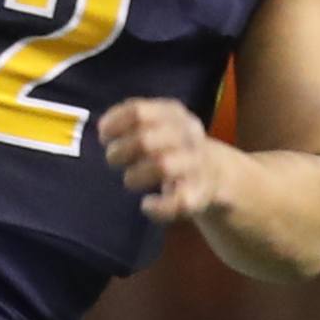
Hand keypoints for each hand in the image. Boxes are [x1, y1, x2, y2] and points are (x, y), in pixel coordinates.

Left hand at [99, 98, 230, 224]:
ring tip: (130, 178)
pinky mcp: (198, 194)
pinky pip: (177, 202)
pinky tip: (147, 204)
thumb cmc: (173, 145)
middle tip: (113, 160)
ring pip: (162, 166)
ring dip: (136, 176)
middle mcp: (187, 135)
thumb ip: (132, 119)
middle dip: (120, 152)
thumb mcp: (159, 123)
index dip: (114, 124)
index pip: (138, 112)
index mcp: (174, 114)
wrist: (217, 173)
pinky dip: (157, 207)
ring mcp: (195, 164)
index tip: (104, 136)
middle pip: (145, 140)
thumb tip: (103, 129)